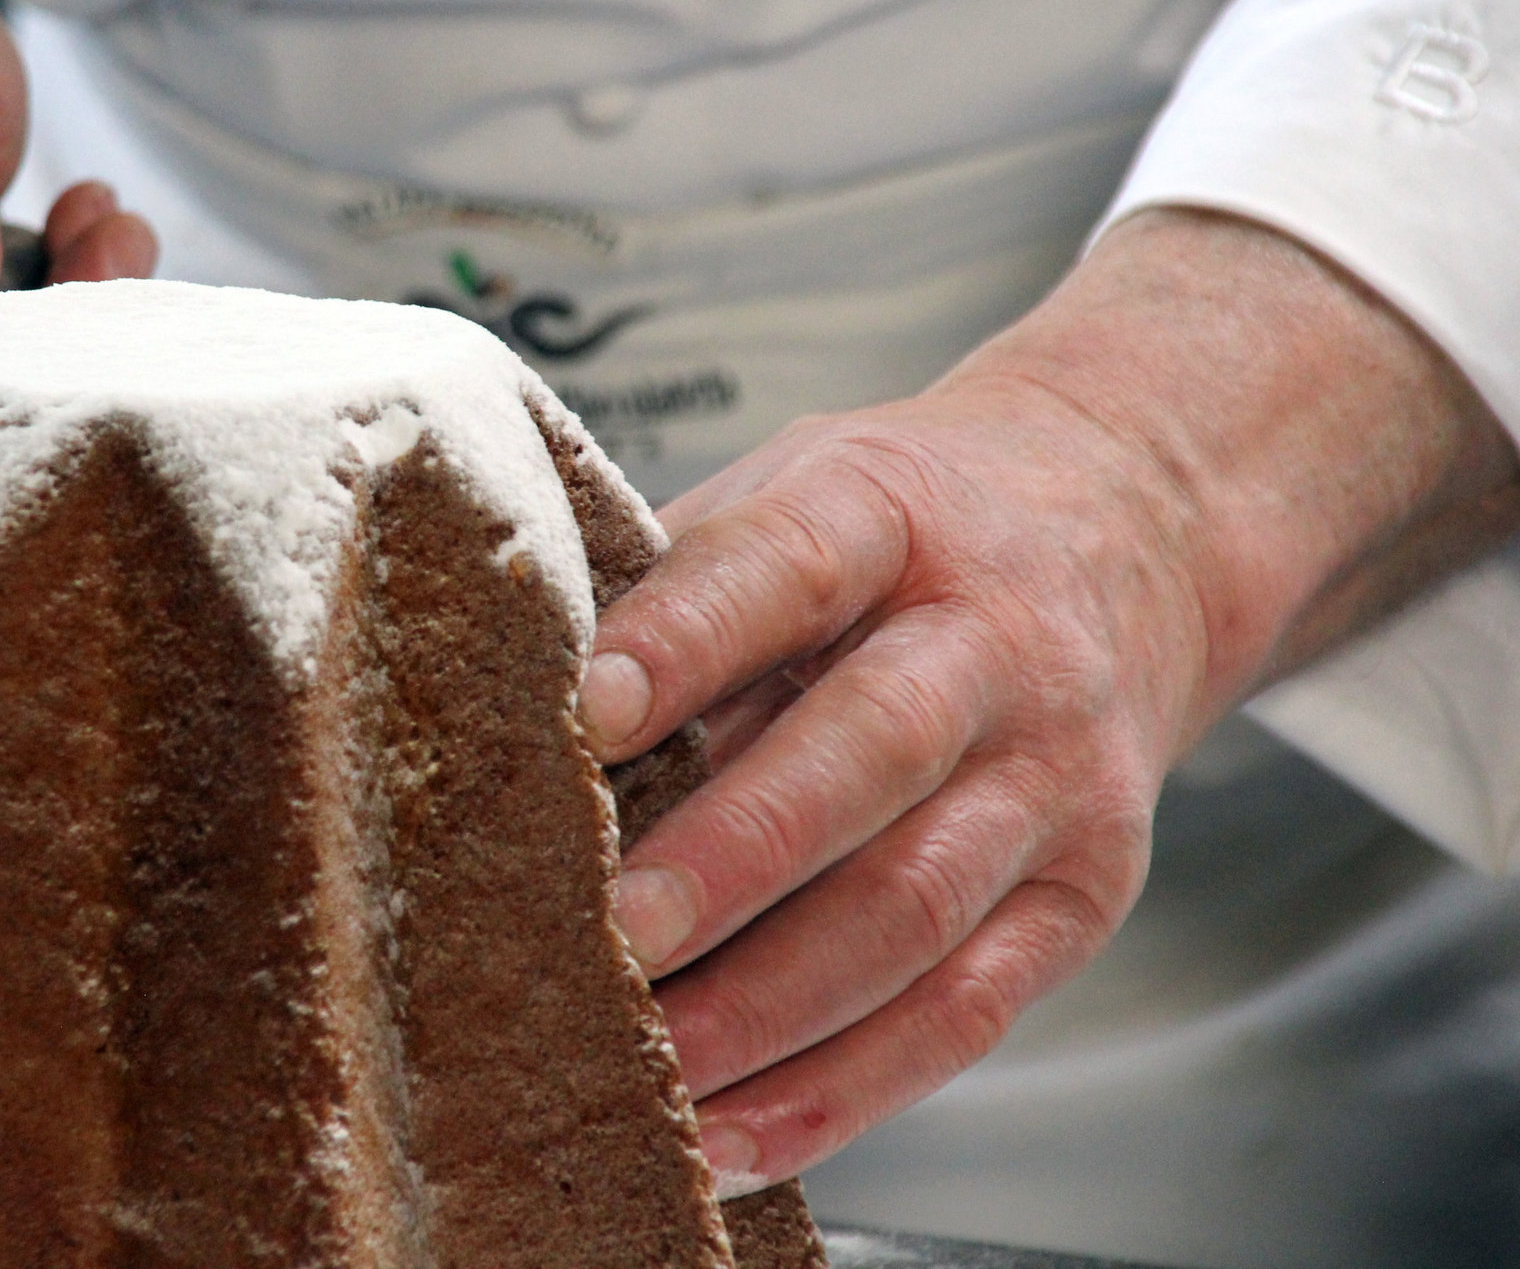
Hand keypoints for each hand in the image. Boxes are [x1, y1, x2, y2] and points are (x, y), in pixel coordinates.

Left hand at [582, 208, 1519, 1189]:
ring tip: (648, 1065)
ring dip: (770, 1006)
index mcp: (889, 518)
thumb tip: (501, 700)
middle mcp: (992, 645)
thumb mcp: (791, 495)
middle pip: (868, 751)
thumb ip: (670, 588)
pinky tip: (736, 1136)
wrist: (1131, 536)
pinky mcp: (1081, 895)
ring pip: (913, 906)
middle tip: (614, 932)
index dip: (685, 640)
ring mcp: (1052, 777)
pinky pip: (961, 1011)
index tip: (587, 711)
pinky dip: (841, 1090)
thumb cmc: (899, 539)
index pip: (786, 568)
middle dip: (733, 856)